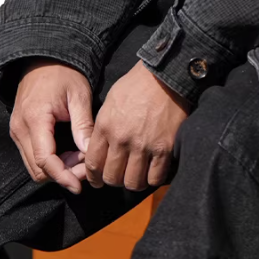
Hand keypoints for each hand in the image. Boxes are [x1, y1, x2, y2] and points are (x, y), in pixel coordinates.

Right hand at [10, 61, 94, 195]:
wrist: (42, 58)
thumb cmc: (63, 73)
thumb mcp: (78, 95)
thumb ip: (83, 124)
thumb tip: (88, 152)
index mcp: (34, 119)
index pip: (44, 160)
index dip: (63, 176)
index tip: (80, 184)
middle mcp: (20, 128)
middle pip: (37, 169)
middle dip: (62, 174)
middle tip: (86, 167)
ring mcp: (16, 131)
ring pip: (33, 166)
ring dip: (57, 169)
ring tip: (80, 157)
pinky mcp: (18, 131)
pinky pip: (32, 156)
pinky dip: (50, 161)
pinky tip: (69, 152)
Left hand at [85, 61, 188, 190]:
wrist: (165, 76)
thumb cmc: (136, 85)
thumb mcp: (110, 102)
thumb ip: (102, 127)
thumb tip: (99, 148)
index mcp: (105, 127)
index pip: (93, 164)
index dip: (94, 177)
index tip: (98, 180)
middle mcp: (122, 140)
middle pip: (112, 177)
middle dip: (113, 180)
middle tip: (120, 175)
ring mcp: (144, 146)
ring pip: (133, 182)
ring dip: (133, 181)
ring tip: (137, 174)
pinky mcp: (164, 148)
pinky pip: (155, 177)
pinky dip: (153, 178)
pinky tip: (153, 171)